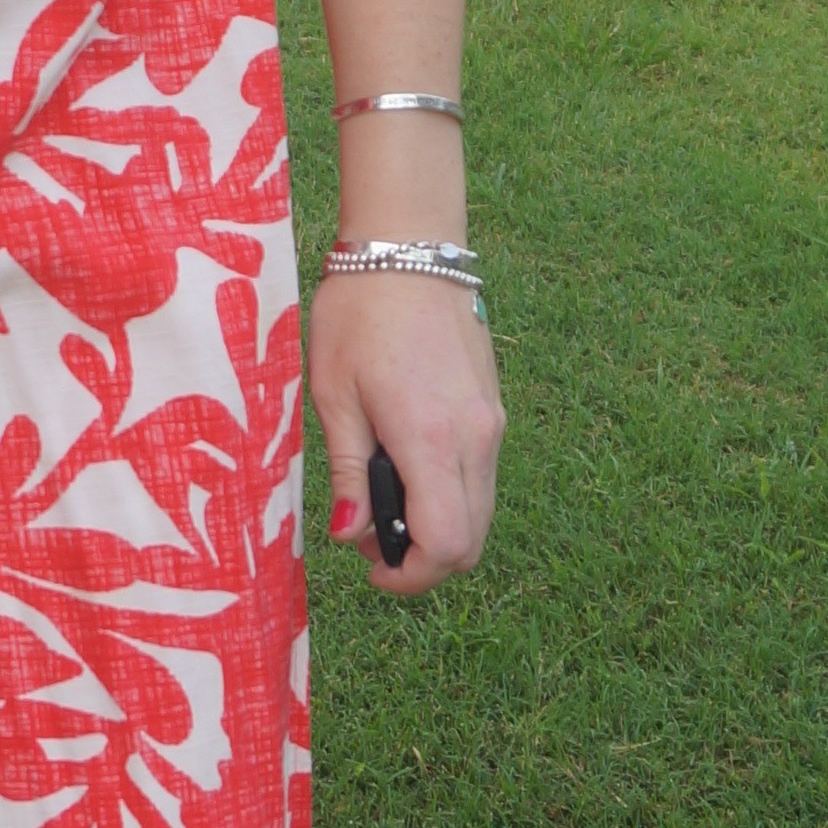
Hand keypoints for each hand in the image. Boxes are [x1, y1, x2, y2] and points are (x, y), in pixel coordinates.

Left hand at [308, 269, 502, 595]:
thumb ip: (346, 472)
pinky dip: (450, 494)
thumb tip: (349, 535)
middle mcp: (475, 439)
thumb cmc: (359, 316)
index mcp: (431, 439)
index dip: (410, 576)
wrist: (409, 251)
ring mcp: (491, 425)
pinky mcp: (493, 411)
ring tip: (380, 496)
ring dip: (437, 527)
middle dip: (422, 558)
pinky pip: (480, 477)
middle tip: (368, 535)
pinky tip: (406, 465)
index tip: (370, 568)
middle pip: (471, 541)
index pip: (446, 545)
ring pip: (480, 512)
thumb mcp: (334, 396)